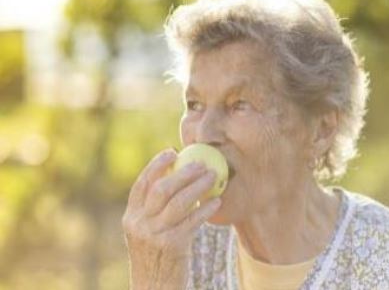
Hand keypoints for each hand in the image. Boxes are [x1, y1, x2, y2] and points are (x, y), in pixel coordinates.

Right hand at [121, 148, 221, 288]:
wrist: (153, 289)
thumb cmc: (155, 257)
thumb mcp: (145, 233)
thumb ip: (153, 211)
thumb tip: (176, 180)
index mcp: (130, 217)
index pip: (141, 184)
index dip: (156, 165)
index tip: (172, 152)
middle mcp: (139, 224)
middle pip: (161, 189)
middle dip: (182, 172)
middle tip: (200, 164)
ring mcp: (155, 235)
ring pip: (179, 201)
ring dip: (198, 186)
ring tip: (212, 176)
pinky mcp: (172, 245)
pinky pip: (193, 220)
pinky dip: (206, 208)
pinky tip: (216, 202)